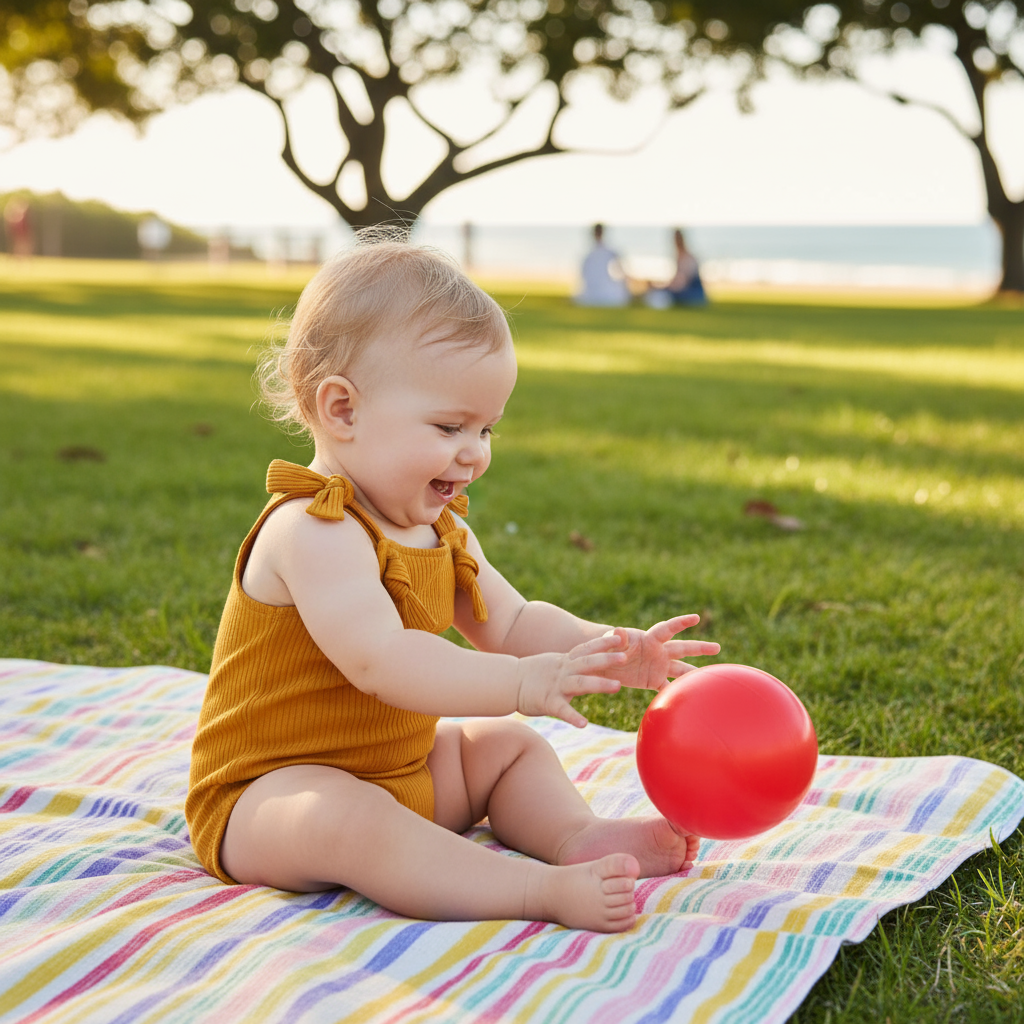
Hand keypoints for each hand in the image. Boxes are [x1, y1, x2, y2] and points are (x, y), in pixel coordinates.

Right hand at [515, 634, 626, 728]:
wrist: (508, 682)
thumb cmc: (534, 674)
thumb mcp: (556, 663)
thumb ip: (573, 662)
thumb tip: (591, 661)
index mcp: (565, 661)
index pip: (587, 649)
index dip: (604, 643)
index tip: (622, 638)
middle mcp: (563, 670)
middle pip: (588, 662)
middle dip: (607, 659)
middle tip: (625, 657)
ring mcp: (556, 685)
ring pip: (581, 683)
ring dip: (600, 684)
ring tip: (618, 686)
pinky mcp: (548, 702)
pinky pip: (562, 710)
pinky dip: (573, 716)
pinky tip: (584, 724)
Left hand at [603, 614, 719, 690]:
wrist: (602, 662)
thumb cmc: (605, 647)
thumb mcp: (609, 642)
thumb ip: (616, 638)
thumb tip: (618, 631)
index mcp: (649, 639)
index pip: (668, 629)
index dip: (681, 623)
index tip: (696, 617)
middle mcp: (658, 651)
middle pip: (682, 648)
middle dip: (700, 648)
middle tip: (717, 647)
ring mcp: (658, 666)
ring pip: (681, 669)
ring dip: (694, 673)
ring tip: (712, 677)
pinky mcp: (653, 680)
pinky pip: (669, 688)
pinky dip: (678, 693)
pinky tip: (692, 699)